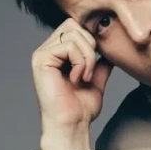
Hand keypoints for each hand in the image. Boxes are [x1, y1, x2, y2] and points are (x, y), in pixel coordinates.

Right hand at [30, 20, 112, 134]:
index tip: (96, 64)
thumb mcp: (96, 79)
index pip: (76, 26)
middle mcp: (48, 49)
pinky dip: (80, 62)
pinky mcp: (41, 59)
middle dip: (90, 46)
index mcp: (58, 52)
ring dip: (87, 57)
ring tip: (84, 77)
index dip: (91, 40)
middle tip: (90, 71)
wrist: (72, 124)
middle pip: (74, 24)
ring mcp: (42, 53)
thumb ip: (99, 63)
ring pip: (73, 33)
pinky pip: (68, 45)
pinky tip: (77, 78)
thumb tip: (109, 49)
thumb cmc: (81, 108)